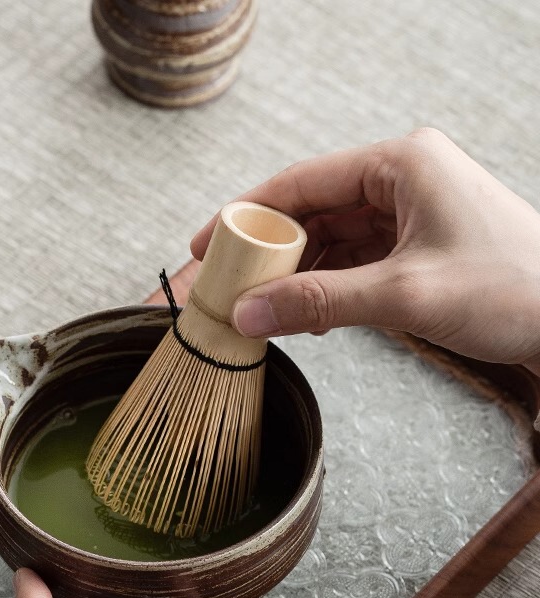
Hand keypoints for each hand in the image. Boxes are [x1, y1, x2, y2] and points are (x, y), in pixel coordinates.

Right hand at [190, 128, 539, 374]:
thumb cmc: (514, 290)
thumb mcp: (402, 294)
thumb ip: (318, 302)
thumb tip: (249, 314)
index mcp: (400, 164)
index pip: (300, 183)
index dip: (246, 215)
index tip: (206, 245)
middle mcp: (400, 179)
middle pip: (310, 212)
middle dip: (268, 254)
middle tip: (227, 287)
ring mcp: (407, 213)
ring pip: (328, 240)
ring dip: (295, 276)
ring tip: (261, 310)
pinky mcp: (413, 245)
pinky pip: (351, 261)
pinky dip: (325, 288)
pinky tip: (307, 316)